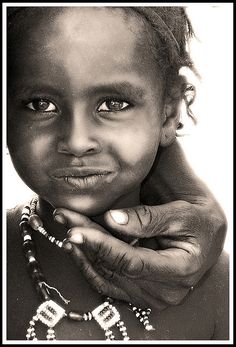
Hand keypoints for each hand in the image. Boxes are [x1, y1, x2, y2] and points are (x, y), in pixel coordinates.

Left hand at [54, 198, 226, 309]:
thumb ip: (150, 218)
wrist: (209, 239)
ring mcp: (151, 295)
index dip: (101, 246)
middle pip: (113, 268)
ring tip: (65, 227)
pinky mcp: (141, 292)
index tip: (76, 229)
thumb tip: (113, 219)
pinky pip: (109, 282)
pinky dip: (90, 265)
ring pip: (107, 276)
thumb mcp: (184, 214)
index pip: (130, 261)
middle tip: (63, 218)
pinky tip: (76, 248)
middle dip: (85, 242)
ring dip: (83, 253)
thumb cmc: (202, 223)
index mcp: (179, 270)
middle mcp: (163, 291)